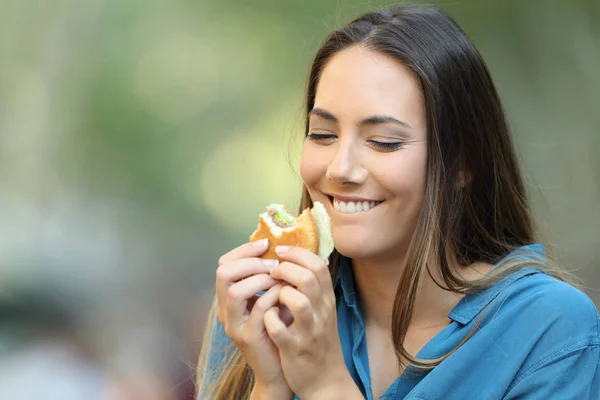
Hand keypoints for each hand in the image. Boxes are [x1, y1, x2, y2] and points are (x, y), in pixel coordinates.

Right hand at [215, 239, 293, 397]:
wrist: (279, 369)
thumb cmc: (279, 329)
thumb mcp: (271, 298)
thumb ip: (269, 277)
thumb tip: (280, 248)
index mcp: (228, 298)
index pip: (224, 263)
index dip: (244, 250)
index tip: (266, 243)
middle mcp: (225, 309)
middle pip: (223, 272)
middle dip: (250, 261)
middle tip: (273, 262)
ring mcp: (234, 324)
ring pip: (235, 290)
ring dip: (260, 278)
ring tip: (278, 278)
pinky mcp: (248, 337)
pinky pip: (258, 308)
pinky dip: (273, 296)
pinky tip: (285, 294)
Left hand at [264, 246, 352, 398]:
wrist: (326, 380)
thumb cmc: (318, 340)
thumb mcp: (321, 310)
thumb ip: (312, 287)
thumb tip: (297, 259)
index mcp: (327, 300)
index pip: (318, 266)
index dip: (297, 253)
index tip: (279, 251)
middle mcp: (322, 313)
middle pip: (309, 278)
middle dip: (285, 268)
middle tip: (271, 271)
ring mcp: (309, 331)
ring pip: (298, 301)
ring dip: (279, 292)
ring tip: (269, 293)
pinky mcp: (294, 350)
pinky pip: (279, 329)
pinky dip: (269, 319)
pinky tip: (265, 317)